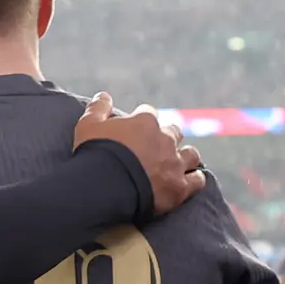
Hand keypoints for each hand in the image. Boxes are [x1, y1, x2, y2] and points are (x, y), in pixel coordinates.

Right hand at [72, 93, 205, 216]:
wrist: (104, 188)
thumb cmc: (95, 154)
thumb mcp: (87, 126)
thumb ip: (97, 108)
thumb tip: (103, 95)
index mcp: (145, 121)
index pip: (148, 113)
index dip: (141, 122)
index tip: (134, 131)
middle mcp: (165, 139)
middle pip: (174, 132)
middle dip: (167, 137)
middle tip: (155, 149)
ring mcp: (174, 163)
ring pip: (191, 154)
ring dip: (185, 157)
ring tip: (177, 164)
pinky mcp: (179, 187)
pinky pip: (197, 180)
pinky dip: (195, 179)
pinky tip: (191, 181)